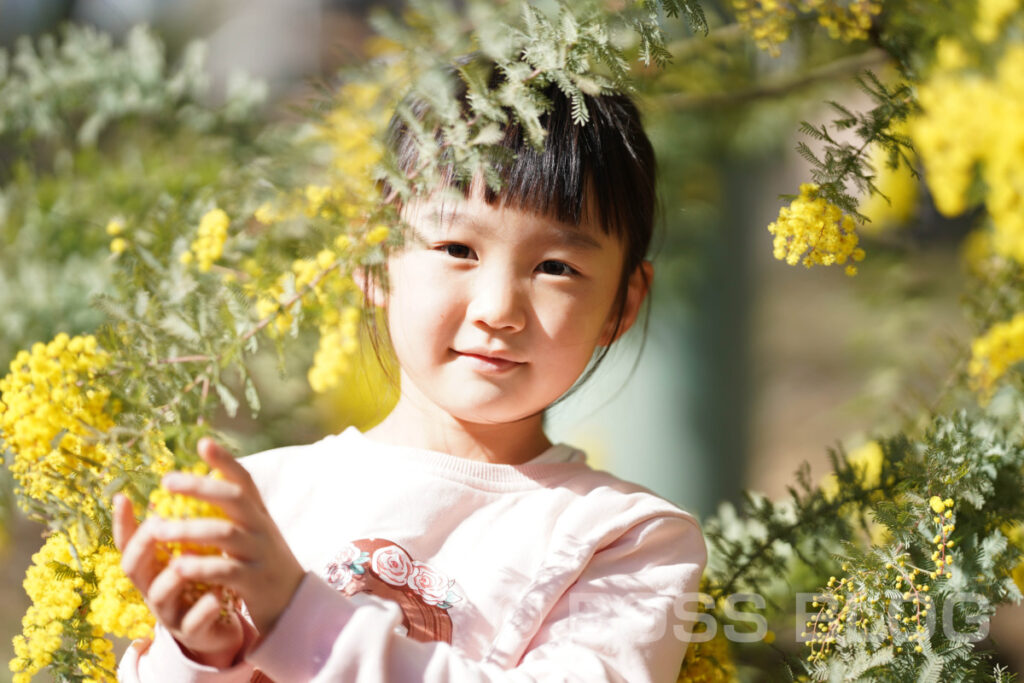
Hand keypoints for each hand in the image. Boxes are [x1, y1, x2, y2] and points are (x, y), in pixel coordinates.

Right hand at [113, 492, 244, 667]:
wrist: (220, 628)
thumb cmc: (202, 581)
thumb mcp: (192, 550)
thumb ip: (187, 522)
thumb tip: (190, 477)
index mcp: (153, 566)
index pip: (129, 542)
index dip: (122, 523)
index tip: (121, 496)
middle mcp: (153, 588)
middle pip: (133, 566)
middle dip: (144, 544)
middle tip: (160, 523)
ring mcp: (169, 612)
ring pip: (160, 595)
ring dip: (174, 575)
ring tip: (187, 561)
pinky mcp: (191, 632)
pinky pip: (194, 622)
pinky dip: (205, 607)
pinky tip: (219, 594)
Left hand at [146, 438, 306, 635]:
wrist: (292, 601)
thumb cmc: (261, 560)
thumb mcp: (254, 529)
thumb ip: (232, 508)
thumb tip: (203, 477)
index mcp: (257, 513)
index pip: (244, 480)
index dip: (226, 460)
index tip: (203, 443)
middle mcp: (260, 527)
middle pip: (234, 499)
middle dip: (201, 487)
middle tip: (167, 481)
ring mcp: (259, 553)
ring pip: (225, 534)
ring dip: (190, 530)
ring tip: (158, 530)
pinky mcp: (254, 581)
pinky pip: (226, 571)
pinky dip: (201, 567)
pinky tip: (177, 566)